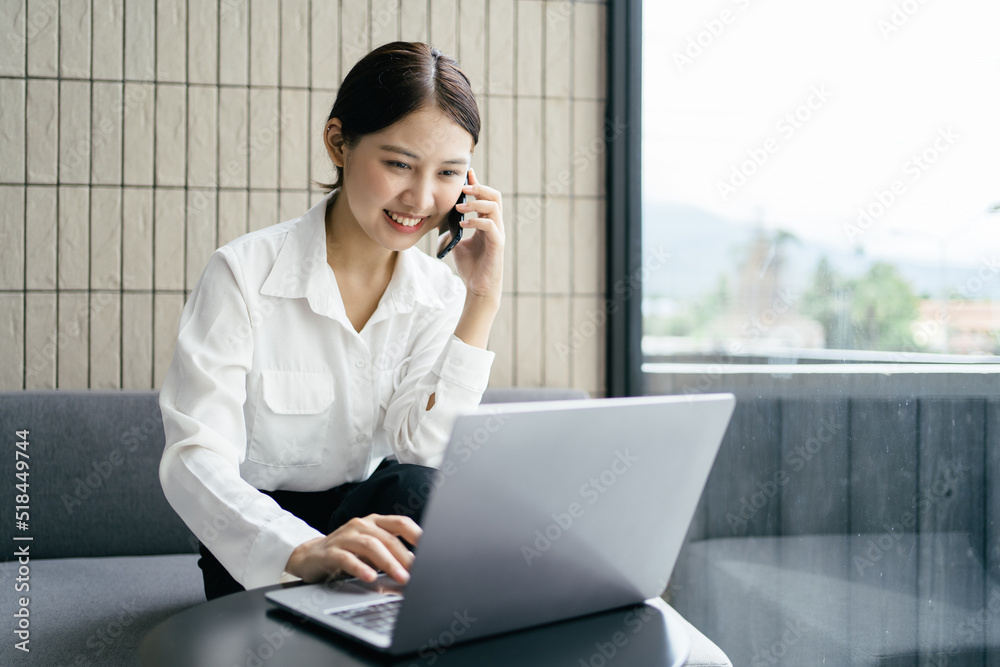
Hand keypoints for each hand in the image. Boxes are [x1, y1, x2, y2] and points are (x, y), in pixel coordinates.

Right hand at [285, 514, 421, 584]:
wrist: (310, 556)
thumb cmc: (348, 553)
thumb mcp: (371, 550)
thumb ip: (391, 553)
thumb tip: (417, 567)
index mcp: (375, 522)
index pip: (401, 523)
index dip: (418, 535)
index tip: (432, 550)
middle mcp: (361, 525)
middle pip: (388, 538)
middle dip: (405, 556)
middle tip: (418, 573)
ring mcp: (345, 536)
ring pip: (370, 546)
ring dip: (388, 563)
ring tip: (400, 577)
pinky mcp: (329, 551)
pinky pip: (346, 558)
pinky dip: (360, 568)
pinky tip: (370, 578)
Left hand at [447, 168, 504, 303]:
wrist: (477, 287)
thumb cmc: (470, 266)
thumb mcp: (457, 243)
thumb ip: (452, 229)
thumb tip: (440, 220)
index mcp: (487, 222)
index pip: (486, 197)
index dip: (476, 184)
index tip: (466, 173)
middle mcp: (495, 225)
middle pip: (495, 196)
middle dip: (479, 188)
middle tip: (463, 189)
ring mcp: (498, 235)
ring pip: (494, 208)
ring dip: (476, 203)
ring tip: (460, 207)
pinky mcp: (497, 245)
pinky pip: (490, 227)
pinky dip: (476, 222)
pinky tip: (462, 224)